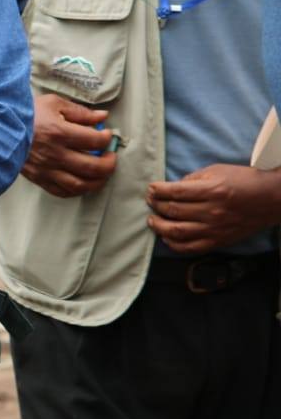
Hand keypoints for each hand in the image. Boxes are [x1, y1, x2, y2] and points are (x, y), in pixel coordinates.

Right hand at [22, 93, 116, 196]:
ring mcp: (46, 169)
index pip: (95, 140)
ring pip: (80, 184)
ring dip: (98, 181)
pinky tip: (83, 183)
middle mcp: (54, 154)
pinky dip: (77, 190)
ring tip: (102, 174)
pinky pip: (62, 191)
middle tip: (110, 157)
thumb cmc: (25, 113)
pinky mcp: (38, 178)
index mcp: (59, 132)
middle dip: (109, 163)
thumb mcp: (53, 103)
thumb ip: (80, 112)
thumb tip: (102, 116)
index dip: (106, 138)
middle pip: (93, 167)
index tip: (106, 135)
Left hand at [147, 164, 280, 253]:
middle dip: (155, 206)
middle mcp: (212, 212)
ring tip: (152, 220)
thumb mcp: (216, 170)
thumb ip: (192, 179)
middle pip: (173, 211)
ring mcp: (215, 229)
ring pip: (178, 232)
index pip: (175, 192)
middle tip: (150, 201)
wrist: (270, 200)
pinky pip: (191, 248)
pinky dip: (174, 245)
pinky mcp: (219, 241)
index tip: (150, 188)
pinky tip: (166, 237)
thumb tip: (171, 187)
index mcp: (211, 191)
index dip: (157, 190)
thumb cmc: (243, 181)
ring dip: (159, 226)